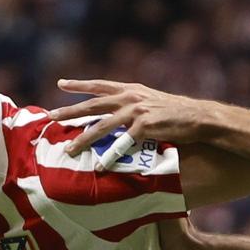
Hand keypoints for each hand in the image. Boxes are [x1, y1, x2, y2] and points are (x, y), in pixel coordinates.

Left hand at [48, 80, 215, 161]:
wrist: (199, 117)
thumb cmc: (177, 112)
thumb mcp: (152, 100)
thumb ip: (134, 103)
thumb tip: (120, 112)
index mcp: (131, 89)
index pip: (100, 85)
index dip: (80, 85)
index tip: (61, 84)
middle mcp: (130, 97)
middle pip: (93, 105)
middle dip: (70, 111)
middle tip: (50, 116)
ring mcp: (136, 112)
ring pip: (102, 126)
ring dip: (83, 139)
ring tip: (69, 150)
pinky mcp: (145, 127)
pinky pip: (122, 145)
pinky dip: (110, 156)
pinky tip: (100, 165)